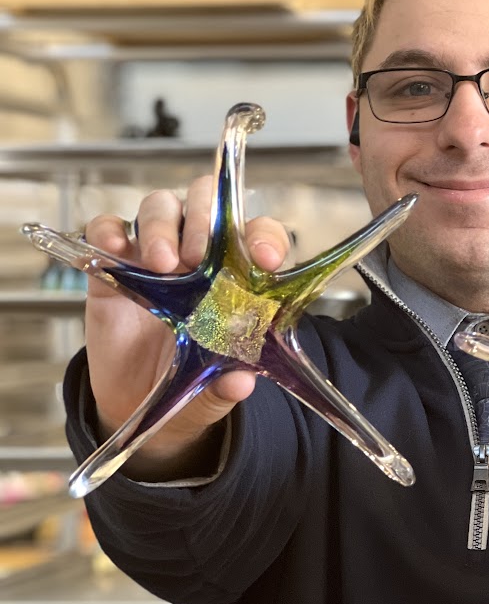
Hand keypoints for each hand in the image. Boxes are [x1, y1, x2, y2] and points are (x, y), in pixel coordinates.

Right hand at [82, 176, 291, 468]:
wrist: (140, 400)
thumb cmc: (191, 379)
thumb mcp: (214, 389)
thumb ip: (228, 384)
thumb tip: (241, 381)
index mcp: (237, 273)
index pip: (259, 234)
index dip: (265, 238)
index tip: (265, 259)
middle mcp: (200, 253)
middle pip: (206, 203)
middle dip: (205, 221)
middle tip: (198, 257)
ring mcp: (155, 254)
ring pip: (161, 207)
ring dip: (163, 226)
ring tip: (163, 264)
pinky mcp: (114, 265)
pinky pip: (107, 228)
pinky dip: (108, 230)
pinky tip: (114, 249)